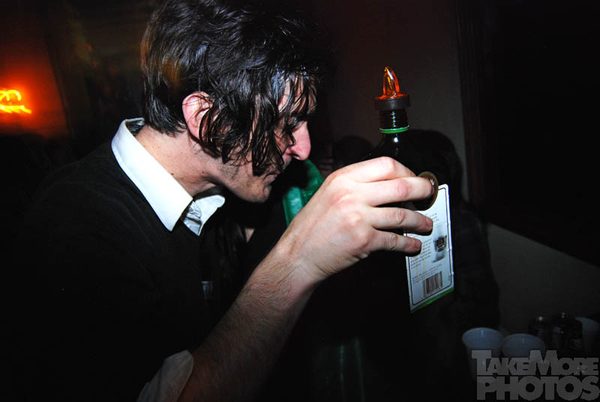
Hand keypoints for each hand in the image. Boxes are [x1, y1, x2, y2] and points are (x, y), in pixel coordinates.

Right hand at [278, 156, 433, 283]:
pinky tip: (413, 244)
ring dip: (420, 221)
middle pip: (401, 186)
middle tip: (429, 195)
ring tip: (426, 224)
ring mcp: (358, 217)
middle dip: (422, 190)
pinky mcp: (364, 240)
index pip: (386, 165)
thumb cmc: (311, 227)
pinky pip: (395, 240)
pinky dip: (409, 244)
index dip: (406, 171)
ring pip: (402, 215)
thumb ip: (354, 185)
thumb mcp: (328, 193)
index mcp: (343, 178)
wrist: (298, 254)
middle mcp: (351, 194)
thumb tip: (387, 184)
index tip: (413, 179)